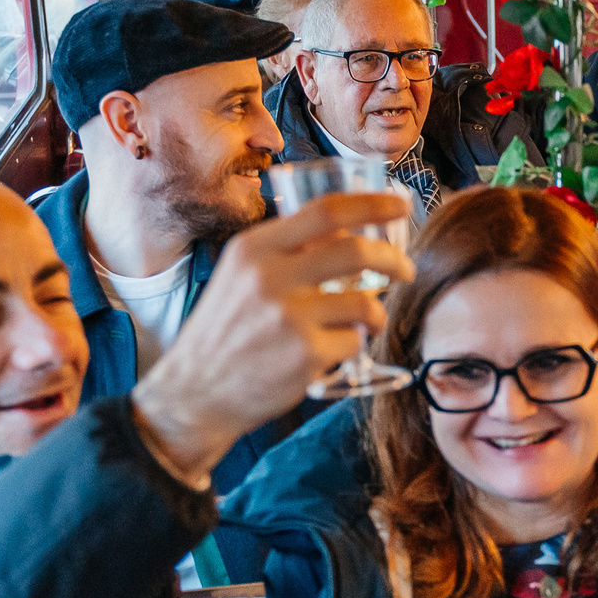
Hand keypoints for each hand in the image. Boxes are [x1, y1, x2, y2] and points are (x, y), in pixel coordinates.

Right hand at [129, 191, 412, 476]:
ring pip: (364, 303)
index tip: (400, 204)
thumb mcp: (241, 276)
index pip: (325, 212)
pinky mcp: (305, 356)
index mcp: (254, 249)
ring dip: (377, 312)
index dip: (371, 204)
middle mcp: (269, 277)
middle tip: (404, 268)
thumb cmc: (225, 331)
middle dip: (393, 259)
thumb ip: (286, 251)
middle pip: (356, 252)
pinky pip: (353, 342)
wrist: (193, 393)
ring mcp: (288, 318)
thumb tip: (349, 231)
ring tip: (370, 320)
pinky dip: (353, 345)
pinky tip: (333, 350)